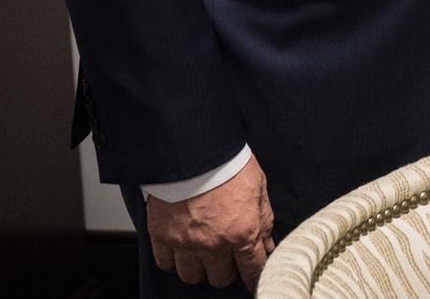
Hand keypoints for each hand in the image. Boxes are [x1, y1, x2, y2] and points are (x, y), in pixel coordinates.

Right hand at [146, 154, 274, 290]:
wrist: (193, 150)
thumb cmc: (227, 164)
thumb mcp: (259, 189)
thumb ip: (263, 221)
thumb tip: (268, 243)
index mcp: (242, 232)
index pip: (252, 270)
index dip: (254, 277)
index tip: (253, 278)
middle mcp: (214, 244)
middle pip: (220, 278)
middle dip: (226, 271)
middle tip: (227, 260)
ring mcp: (185, 243)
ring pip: (192, 276)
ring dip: (200, 269)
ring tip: (203, 256)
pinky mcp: (161, 237)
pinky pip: (166, 264)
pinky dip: (173, 261)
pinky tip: (181, 251)